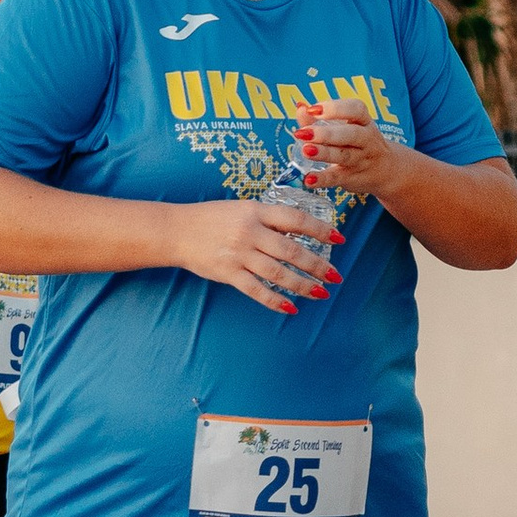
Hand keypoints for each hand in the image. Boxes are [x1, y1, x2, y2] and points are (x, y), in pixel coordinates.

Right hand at [170, 191, 340, 315]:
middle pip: (292, 250)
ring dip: (303, 285)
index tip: (339, 239)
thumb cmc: (212, 218)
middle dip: (317, 265)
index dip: (320, 229)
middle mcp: (250, 232)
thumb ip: (268, 218)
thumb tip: (299, 229)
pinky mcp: (229, 274)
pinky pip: (257, 290)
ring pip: (279, 273)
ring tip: (321, 293)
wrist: (177, 231)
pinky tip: (292, 308)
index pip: (296, 219)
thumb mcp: (242, 208)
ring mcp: (239, 254)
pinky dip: (276, 301)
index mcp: (256, 211)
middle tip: (335, 275)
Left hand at [290, 103, 400, 201]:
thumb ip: (320, 118)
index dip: (334, 108)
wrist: (385, 170)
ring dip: (324, 153)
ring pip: (344, 156)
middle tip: (303, 133)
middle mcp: (366, 139)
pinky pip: (338, 178)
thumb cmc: (359, 143)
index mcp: (364, 121)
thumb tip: (300, 107)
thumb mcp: (346, 127)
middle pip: (350, 134)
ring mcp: (361, 159)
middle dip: (326, 133)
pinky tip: (308, 179)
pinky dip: (323, 179)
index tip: (313, 110)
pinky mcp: (353, 177)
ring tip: (306, 151)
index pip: (355, 109)